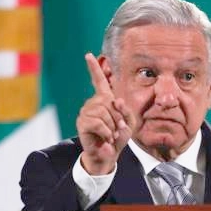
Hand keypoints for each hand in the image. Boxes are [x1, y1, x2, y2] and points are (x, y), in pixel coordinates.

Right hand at [77, 53, 133, 174]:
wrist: (108, 154)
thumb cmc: (118, 137)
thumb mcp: (128, 122)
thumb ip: (125, 110)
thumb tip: (115, 100)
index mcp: (104, 100)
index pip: (98, 81)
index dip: (94, 68)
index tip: (88, 55)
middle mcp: (93, 103)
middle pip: (109, 102)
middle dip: (118, 117)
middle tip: (118, 130)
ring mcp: (86, 112)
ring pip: (104, 113)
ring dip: (112, 127)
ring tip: (111, 135)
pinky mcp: (82, 122)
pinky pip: (98, 123)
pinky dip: (106, 132)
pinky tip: (105, 138)